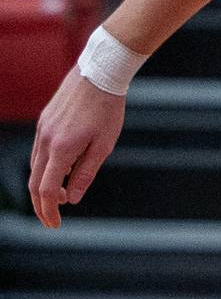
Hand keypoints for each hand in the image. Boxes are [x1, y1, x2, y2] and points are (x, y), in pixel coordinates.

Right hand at [28, 68, 124, 228]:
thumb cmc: (108, 110)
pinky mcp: (44, 121)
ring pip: (36, 167)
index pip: (47, 190)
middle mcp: (45, 141)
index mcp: (61, 149)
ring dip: (44, 186)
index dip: (49, 211)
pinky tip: (62, 171)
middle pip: (35, 182)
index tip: (56, 225)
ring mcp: (42, 130)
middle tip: (53, 220)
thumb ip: (86, 173)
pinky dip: (46, 168)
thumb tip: (72, 199)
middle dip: (42, 205)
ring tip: (62, 197)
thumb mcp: (104, 145)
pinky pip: (40, 152)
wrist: (99, 74)